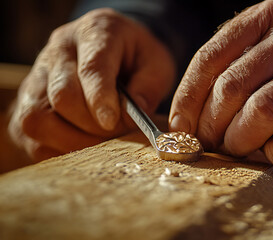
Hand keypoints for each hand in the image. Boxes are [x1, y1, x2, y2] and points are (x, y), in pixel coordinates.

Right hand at [8, 8, 175, 160]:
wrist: (117, 50)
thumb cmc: (138, 59)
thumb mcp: (157, 64)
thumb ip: (149, 87)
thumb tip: (132, 117)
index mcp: (95, 33)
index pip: (90, 69)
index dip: (100, 100)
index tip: (112, 122)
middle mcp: (58, 51)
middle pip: (61, 95)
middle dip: (91, 124)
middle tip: (116, 131)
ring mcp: (37, 76)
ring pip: (36, 117)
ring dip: (71, 140)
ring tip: (99, 141)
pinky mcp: (26, 101)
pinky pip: (29, 133)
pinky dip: (56, 147)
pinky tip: (81, 144)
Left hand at [169, 0, 272, 164]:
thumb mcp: (265, 60)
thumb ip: (227, 77)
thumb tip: (181, 122)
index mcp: (267, 17)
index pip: (209, 58)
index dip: (188, 99)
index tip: (181, 128)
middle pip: (232, 88)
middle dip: (212, 127)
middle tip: (212, 145)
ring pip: (263, 111)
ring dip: (242, 141)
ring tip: (240, 149)